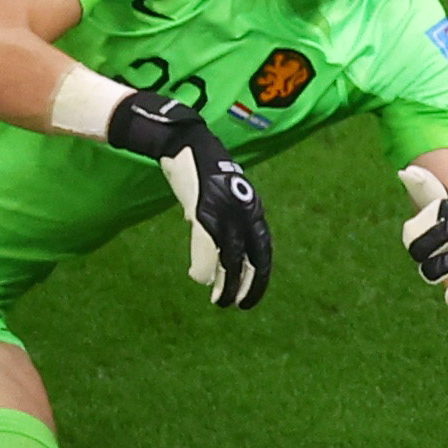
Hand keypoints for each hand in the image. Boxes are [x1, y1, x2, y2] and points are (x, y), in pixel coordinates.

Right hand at [107, 91, 272, 308]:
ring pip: (231, 258)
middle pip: (252, 258)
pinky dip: (203, 265)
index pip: (262, 250)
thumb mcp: (215, 194)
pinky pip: (208, 247)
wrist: (184, 141)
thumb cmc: (198, 167)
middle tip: (236, 306)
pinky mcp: (204, 211)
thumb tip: (202, 234)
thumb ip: (218, 215)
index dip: (259, 276)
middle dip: (247, 285)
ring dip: (225, 283)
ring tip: (218, 300)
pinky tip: (198, 278)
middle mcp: (244, 212)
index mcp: (252, 208)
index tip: (250, 297)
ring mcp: (225, 212)